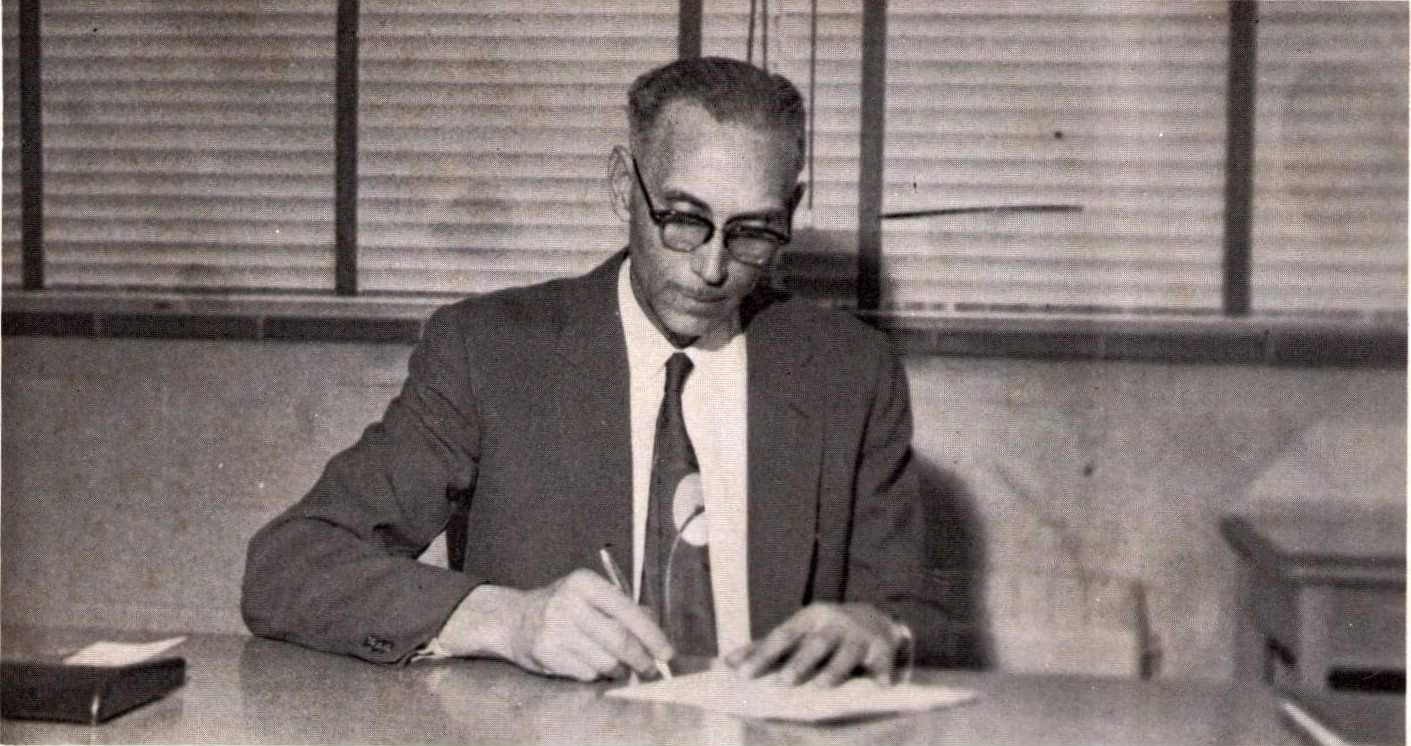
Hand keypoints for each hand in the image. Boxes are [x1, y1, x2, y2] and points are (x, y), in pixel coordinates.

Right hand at [440, 570, 671, 681]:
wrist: (513, 619)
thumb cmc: (561, 607)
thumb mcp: (591, 596)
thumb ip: (624, 608)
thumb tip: (655, 633)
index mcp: (585, 582)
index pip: (628, 611)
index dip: (652, 635)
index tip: (666, 652)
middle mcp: (568, 602)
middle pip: (619, 640)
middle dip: (641, 660)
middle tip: (650, 669)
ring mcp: (554, 627)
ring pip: (604, 661)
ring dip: (618, 670)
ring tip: (618, 667)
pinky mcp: (546, 651)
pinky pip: (585, 674)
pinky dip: (595, 675)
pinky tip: (589, 665)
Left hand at [723, 602, 902, 686]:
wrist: (875, 618)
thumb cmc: (825, 632)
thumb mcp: (799, 632)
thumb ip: (766, 647)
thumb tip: (727, 663)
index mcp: (809, 617)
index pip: (782, 636)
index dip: (762, 655)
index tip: (742, 674)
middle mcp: (834, 623)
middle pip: (815, 644)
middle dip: (799, 663)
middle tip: (783, 682)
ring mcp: (860, 634)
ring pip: (846, 653)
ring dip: (834, 670)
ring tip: (822, 688)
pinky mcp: (884, 647)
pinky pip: (884, 662)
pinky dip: (882, 673)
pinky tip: (881, 686)